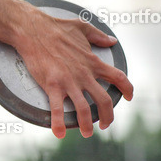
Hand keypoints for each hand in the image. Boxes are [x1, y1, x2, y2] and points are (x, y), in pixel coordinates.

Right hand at [14, 12, 132, 137]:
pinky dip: (59, 123)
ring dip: (87, 124)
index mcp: (92, 62)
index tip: (128, 97)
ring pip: (85, 109)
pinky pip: (57, 109)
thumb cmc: (55, 27)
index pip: (118, 77)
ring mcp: (68, 81)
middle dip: (108, 116)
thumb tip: (111, 41)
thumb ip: (98, 35)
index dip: (126, 89)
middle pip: (104, 100)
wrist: (32, 30)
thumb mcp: (81, 27)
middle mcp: (84, 75)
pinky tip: (59, 133)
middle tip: (106, 124)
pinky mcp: (52, 85)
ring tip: (86, 132)